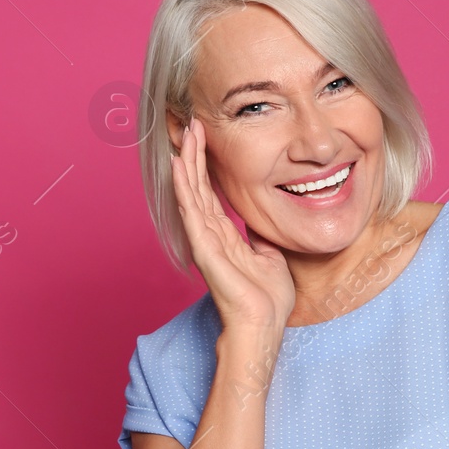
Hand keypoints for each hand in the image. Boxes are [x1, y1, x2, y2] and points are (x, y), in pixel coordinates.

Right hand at [172, 116, 295, 338]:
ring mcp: (205, 241)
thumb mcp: (268, 255)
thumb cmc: (267, 298)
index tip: (206, 136)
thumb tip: (261, 220)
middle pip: (198, 186)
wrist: (264, 325)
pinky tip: (179, 167)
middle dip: (196, 154)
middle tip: (193, 124)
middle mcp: (210, 234)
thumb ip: (259, 235)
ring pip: (191, 193)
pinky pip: (192, 212)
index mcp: (224, 234)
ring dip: (188, 163)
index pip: (210, 191)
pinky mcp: (204, 249)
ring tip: (186, 135)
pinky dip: (184, 188)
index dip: (207, 164)